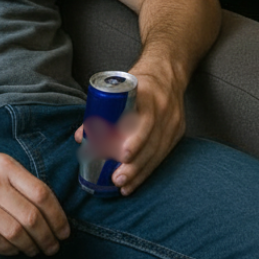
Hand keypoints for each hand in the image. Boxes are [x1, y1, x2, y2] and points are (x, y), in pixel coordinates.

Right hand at [0, 144, 69, 256]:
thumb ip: (17, 178)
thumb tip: (45, 204)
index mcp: (5, 164)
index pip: (41, 193)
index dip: (57, 216)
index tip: (64, 230)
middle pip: (30, 215)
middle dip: (47, 236)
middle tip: (54, 246)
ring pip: (14, 231)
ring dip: (30, 246)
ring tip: (36, 250)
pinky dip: (8, 249)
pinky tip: (14, 250)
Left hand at [74, 68, 184, 195]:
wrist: (168, 72)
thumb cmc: (138, 81)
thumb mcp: (121, 88)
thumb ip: (101, 110)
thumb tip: (80, 137)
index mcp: (148, 94)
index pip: (145, 120)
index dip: (135, 140)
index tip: (121, 155)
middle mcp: (163, 108)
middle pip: (151, 141)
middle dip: (134, 164)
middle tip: (116, 178)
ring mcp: (173, 121)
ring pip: (158, 152)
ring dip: (140, 172)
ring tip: (123, 186)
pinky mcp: (178, 131)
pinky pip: (164, 154)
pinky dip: (149, 169)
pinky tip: (136, 182)